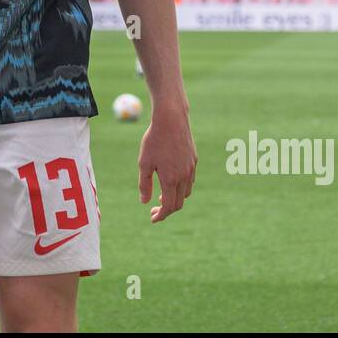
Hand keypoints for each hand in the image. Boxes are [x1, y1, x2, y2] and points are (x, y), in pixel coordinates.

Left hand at [137, 103, 196, 222]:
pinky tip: (171, 181)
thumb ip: (145, 184)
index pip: (169, 207)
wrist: (172, 120)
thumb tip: (144, 202)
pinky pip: (190, 181)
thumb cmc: (154, 140)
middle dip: (167, 210)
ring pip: (186, 193)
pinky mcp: (194, 160)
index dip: (161, 216)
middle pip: (179, 203)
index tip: (152, 218)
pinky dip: (181, 187)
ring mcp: (191, 168)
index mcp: (171, 180)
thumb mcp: (144, 163)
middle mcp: (184, 177)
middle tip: (153, 209)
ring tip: (162, 196)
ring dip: (175, 199)